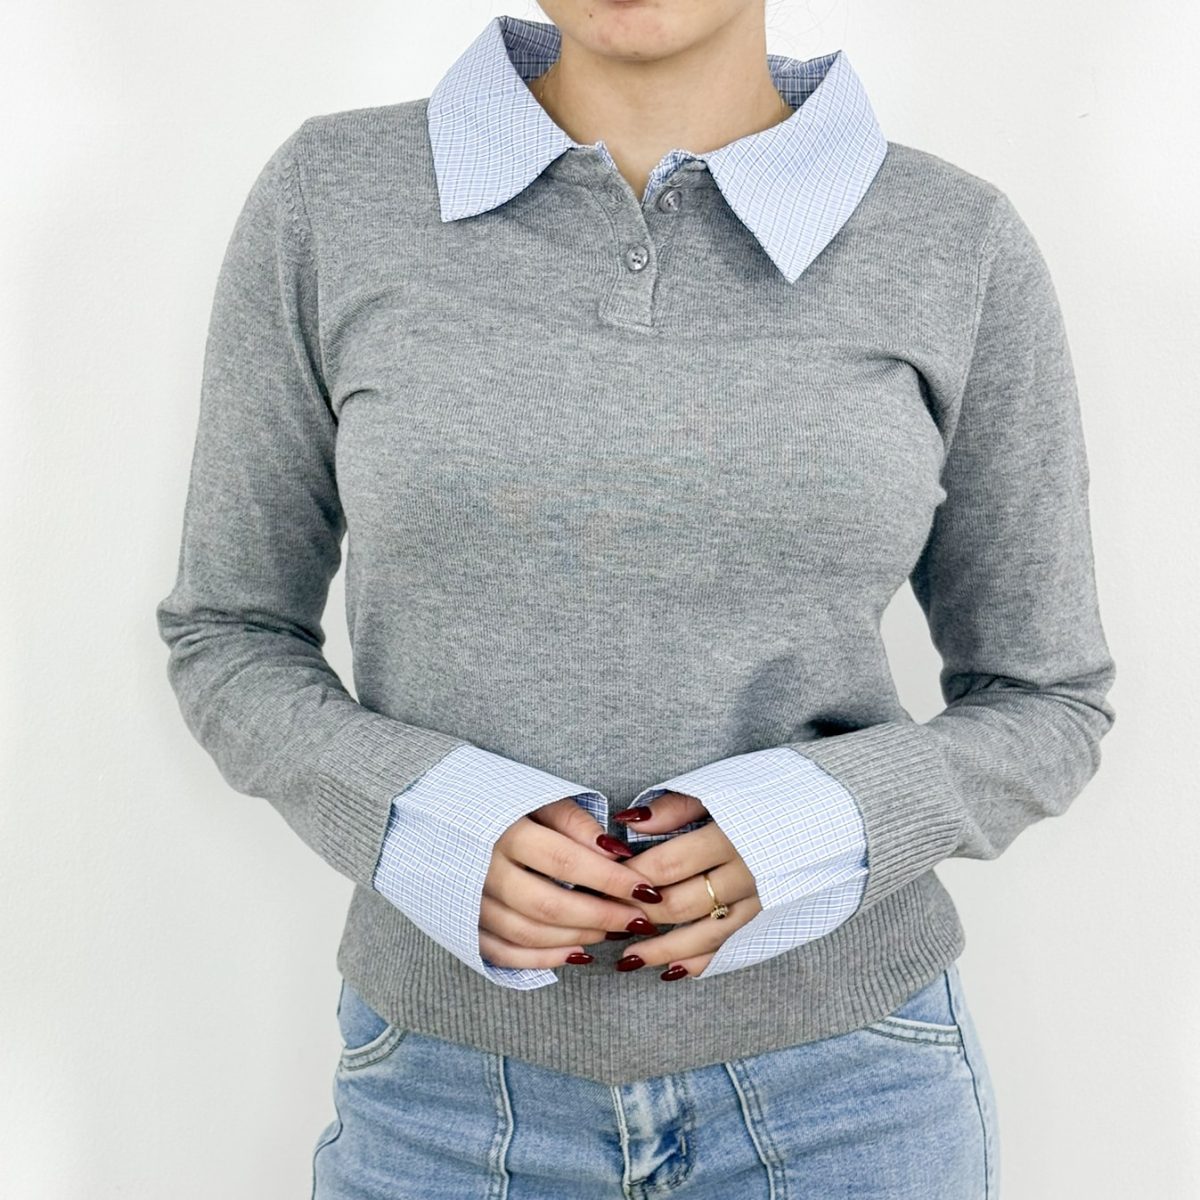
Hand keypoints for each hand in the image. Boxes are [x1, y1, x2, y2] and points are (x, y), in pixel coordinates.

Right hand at [478, 796, 665, 969]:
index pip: (564, 861)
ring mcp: (470, 902)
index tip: (645, 887)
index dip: (608, 878)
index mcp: (504, 832)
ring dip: (576, 937)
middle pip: (548, 905)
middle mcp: (483, 870)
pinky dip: (541, 960)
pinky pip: (502, 953)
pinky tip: (575, 953)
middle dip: (601, 916)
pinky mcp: (463, 924)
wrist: (441, 810)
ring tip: (612, 932)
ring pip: (528, 934)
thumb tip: (615, 852)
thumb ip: (574, 822)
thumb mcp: (537, 796)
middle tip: (638, 919)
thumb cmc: (501, 802)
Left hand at [609, 791, 762, 978]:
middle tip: (606, 921)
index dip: (630, 876)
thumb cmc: (771, 792)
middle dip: (639, 914)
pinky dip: (701, 962)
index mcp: (731, 837)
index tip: (603, 881)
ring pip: (703, 935)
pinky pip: (730, 947)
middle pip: (680, 904)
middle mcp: (747, 875)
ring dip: (662, 950)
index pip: (667, 865)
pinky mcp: (769, 918)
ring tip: (627, 960)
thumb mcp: (723, 786)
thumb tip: (630, 824)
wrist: (831, 811)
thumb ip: (677, 807)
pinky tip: (671, 971)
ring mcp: (760, 902)